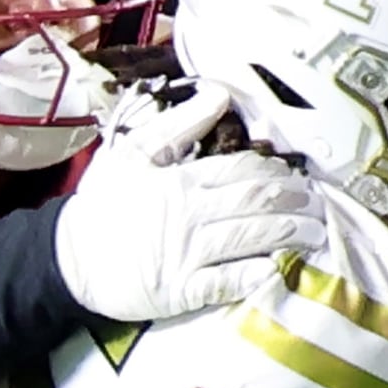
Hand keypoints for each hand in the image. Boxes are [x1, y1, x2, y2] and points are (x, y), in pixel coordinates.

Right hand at [51, 84, 326, 322]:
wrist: (69, 260)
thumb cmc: (103, 205)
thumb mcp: (132, 152)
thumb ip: (178, 124)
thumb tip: (220, 95)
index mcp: (181, 181)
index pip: (243, 171)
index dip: (278, 172)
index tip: (299, 176)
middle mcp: (191, 216)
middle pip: (257, 203)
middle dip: (295, 203)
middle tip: (318, 204)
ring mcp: (188, 255)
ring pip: (252, 239)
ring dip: (290, 234)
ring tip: (315, 233)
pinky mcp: (182, 291)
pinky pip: (228, 282)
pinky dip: (256, 274)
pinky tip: (278, 268)